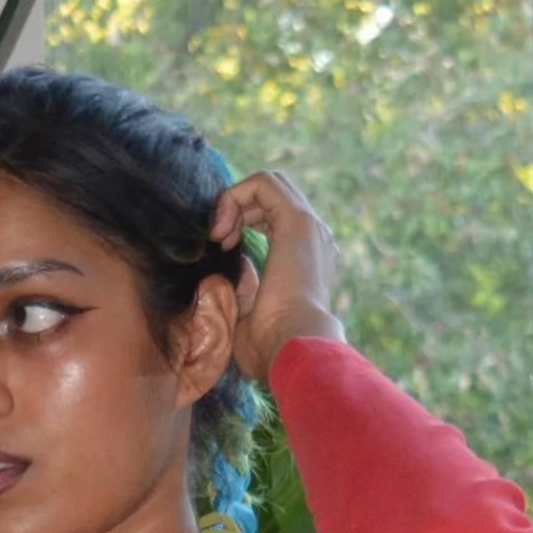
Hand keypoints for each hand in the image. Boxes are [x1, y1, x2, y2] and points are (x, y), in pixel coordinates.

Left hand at [213, 170, 341, 387]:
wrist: (293, 348)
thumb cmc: (271, 347)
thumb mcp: (249, 316)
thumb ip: (244, 287)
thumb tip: (235, 265)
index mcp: (307, 259)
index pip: (275, 217)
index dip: (243, 221)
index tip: (222, 248)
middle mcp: (314, 237)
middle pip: (273, 196)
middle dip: (238, 207)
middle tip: (218, 239)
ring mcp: (309, 226)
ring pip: (268, 184)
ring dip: (234, 201)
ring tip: (219, 235)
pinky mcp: (296, 220)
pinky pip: (263, 184)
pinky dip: (235, 196)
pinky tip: (222, 228)